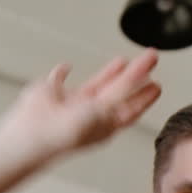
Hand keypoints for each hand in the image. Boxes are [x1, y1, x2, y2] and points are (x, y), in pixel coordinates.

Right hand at [0, 49, 161, 165]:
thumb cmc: (66, 132)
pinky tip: (67, 67)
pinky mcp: (51, 93)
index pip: (131, 107)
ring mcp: (72, 103)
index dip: (145, 96)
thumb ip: (121, 93)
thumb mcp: (103, 111)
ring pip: (96, 84)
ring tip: (125, 61)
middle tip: (150, 59)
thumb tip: (140, 79)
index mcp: (106, 122)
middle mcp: (91, 113)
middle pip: (119, 91)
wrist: (33, 133)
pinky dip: (61, 73)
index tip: (157, 85)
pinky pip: (59, 79)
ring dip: (110, 72)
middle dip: (135, 75)